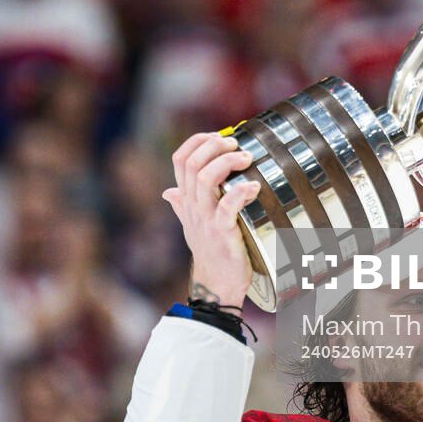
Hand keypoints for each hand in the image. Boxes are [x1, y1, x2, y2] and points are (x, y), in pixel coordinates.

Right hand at [162, 132, 260, 308]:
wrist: (216, 284)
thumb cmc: (209, 252)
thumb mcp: (192, 225)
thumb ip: (181, 205)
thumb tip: (168, 192)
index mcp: (185, 199)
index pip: (180, 159)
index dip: (198, 141)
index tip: (220, 137)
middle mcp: (192, 206)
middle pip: (191, 163)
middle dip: (215, 146)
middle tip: (236, 147)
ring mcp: (205, 219)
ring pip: (205, 179)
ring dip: (227, 163)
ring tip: (246, 159)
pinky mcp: (222, 233)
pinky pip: (227, 207)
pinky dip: (241, 192)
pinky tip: (254, 187)